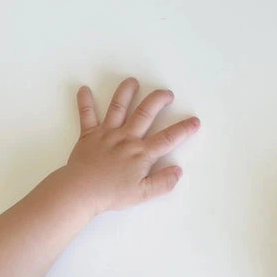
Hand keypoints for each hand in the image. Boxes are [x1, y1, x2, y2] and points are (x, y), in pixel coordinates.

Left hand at [61, 77, 199, 214]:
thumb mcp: (143, 194)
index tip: (195, 121)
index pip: (167, 138)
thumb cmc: (112, 194)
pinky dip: (85, 101)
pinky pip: (86, 114)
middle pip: (145, 113)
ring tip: (133, 81)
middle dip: (158, 100)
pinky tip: (84, 89)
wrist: (81, 191)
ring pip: (118, 107)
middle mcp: (126, 138)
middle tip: (167, 93)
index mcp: (141, 153)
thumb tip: (178, 171)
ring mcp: (107, 133)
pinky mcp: (88, 134)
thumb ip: (163, 183)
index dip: (183, 129)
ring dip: (126, 92)